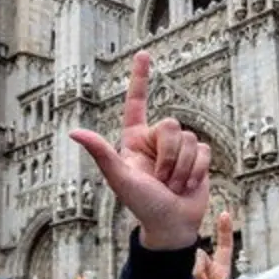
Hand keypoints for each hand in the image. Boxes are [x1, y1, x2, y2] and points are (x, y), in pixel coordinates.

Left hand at [70, 52, 209, 250]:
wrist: (170, 225)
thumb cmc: (142, 205)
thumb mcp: (120, 178)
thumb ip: (101, 153)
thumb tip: (74, 131)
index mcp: (134, 140)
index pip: (136, 102)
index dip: (140, 78)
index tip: (143, 53)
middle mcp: (156, 140)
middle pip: (170, 125)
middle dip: (168, 156)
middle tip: (160, 180)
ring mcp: (178, 149)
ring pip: (189, 138)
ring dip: (181, 168)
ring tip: (172, 186)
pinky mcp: (199, 158)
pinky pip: (204, 150)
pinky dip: (196, 171)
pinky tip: (188, 185)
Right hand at [176, 213, 254, 278]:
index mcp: (220, 273)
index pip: (224, 247)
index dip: (224, 230)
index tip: (224, 213)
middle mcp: (206, 270)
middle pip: (199, 253)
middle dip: (198, 266)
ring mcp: (191, 274)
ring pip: (187, 259)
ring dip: (189, 272)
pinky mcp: (178, 278)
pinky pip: (175, 266)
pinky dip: (175, 270)